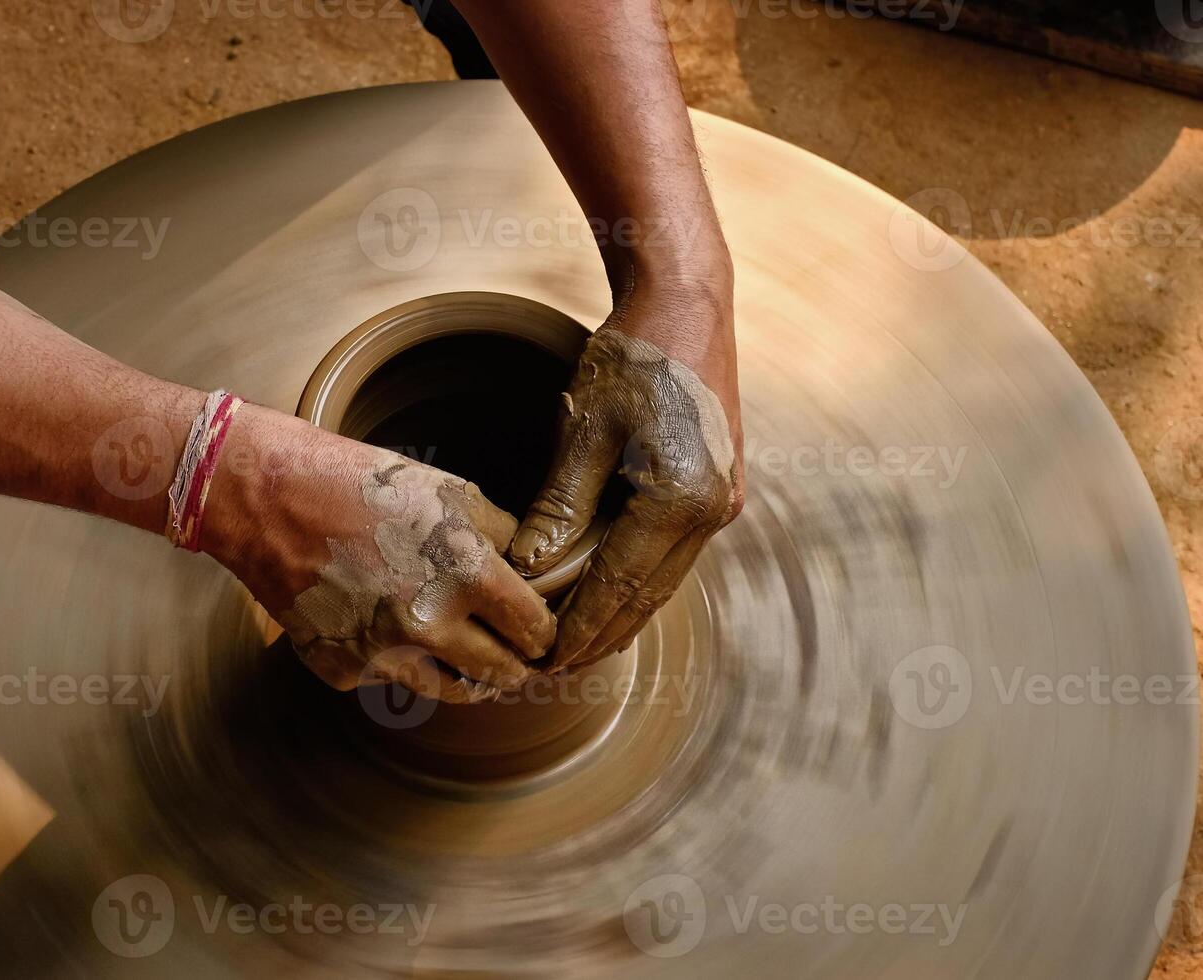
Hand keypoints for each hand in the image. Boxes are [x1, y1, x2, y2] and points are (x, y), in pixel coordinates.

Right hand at [203, 405, 555, 702]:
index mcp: (466, 575)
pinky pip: (390, 679)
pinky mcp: (344, 671)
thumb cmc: (361, 485)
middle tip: (513, 652)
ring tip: (457, 644)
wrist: (268, 499)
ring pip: (449, 690)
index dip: (544, 633)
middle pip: (502, 677)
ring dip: (461, 672)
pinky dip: (396, 660)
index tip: (540, 632)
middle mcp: (429, 625)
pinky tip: (382, 622)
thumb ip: (503, 539)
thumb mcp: (450, 492)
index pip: (536, 632)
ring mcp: (383, 655)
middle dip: (515, 664)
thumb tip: (535, 575)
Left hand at [509, 296, 743, 671]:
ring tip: (577, 647)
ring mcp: (723, 502)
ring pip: (663, 579)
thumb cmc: (633, 357)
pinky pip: (673, 553)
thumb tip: (529, 568)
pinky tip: (610, 598)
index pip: (619, 587)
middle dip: (601, 637)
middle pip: (648, 596)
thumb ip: (559, 505)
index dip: (581, 630)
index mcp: (680, 500)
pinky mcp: (719, 489)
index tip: (545, 661)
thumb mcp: (584, 429)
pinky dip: (638, 580)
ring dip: (621, 615)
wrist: (689, 302)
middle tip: (554, 672)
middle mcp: (713, 511)